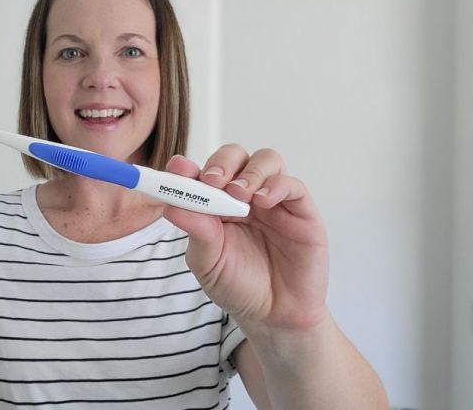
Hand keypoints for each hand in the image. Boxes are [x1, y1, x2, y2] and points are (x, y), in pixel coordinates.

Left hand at [162, 145, 329, 330]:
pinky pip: (293, 185)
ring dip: (250, 171)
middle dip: (222, 162)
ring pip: (266, 161)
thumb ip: (196, 232)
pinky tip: (262, 201)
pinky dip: (276, 186)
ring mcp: (274, 201)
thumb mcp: (208, 262)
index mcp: (217, 204)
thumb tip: (171, 206)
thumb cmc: (239, 286)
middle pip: (235, 157)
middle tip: (213, 180)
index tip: (177, 169)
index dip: (189, 168)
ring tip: (239, 193)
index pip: (202, 174)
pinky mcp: (301, 211)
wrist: (274, 316)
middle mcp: (245, 196)